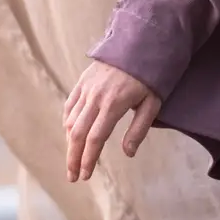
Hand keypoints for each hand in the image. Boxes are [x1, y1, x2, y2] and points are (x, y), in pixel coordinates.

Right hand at [63, 62, 160, 183]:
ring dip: (70, 143)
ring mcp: (86, 88)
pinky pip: (70, 106)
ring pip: (71, 121)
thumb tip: (127, 153)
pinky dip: (67, 122)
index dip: (88, 159)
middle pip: (77, 133)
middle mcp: (95, 97)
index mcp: (113, 104)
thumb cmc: (151, 76)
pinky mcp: (82, 81)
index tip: (85, 175)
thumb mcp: (152, 103)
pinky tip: (70, 135)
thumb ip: (139, 129)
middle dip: (73, 157)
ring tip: (73, 160)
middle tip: (73, 176)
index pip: (95, 138)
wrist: (140, 43)